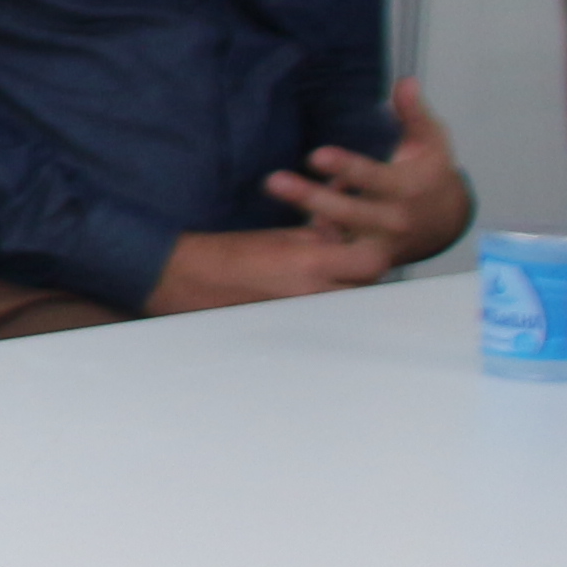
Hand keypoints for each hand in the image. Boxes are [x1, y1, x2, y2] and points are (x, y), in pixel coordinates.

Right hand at [144, 223, 385, 314]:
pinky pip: (328, 317)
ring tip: (333, 275)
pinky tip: (316, 292)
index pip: (373, 260)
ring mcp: (307, 317)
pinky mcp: (298, 330)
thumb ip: (319, 238)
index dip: (376, 247)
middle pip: (369, 287)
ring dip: (349, 288)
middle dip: (366, 271)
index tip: (369, 239)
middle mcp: (315, 295)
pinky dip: (329, 304)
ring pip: (350, 304)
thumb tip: (344, 238)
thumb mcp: (279, 236)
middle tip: (354, 256)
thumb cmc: (228, 255)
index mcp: (310, 264)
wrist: (189, 283)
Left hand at [263, 73, 470, 274]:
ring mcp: (378, 244)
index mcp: (406, 189)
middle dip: (310, 198)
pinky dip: (312, 244)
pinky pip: (335, 255)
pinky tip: (277, 231)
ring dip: (304, 221)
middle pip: (347, 211)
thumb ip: (414, 113)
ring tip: (272, 201)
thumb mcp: (430, 141)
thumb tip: (406, 82)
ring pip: (338, 236)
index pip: (371, 177)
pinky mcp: (364, 259)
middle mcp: (392, 220)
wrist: (445, 222)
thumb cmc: (430, 173)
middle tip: (272, 181)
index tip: (316, 156)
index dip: (345, 167)